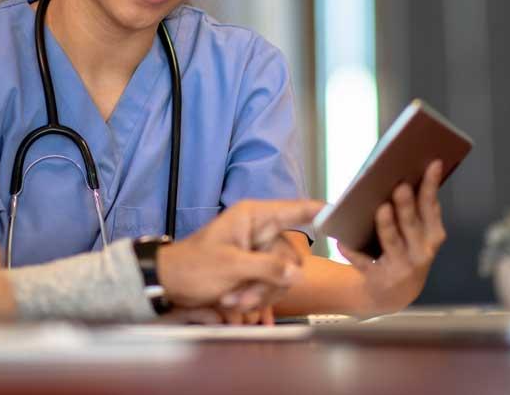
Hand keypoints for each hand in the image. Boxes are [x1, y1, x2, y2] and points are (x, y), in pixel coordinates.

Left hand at [156, 199, 322, 310]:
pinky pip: (271, 286)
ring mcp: (257, 251)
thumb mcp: (231, 266)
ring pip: (282, 277)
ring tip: (232, 298)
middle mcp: (259, 230)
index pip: (294, 209)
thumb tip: (296, 273)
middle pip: (290, 257)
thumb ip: (267, 268)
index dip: (317, 210)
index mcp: (253, 217)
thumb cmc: (192, 266)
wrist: (169, 284)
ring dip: (259, 294)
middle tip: (243, 293)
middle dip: (270, 281)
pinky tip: (233, 301)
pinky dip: (254, 298)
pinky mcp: (253, 270)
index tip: (340, 210)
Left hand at [339, 159, 446, 313]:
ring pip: (393, 243)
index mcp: (431, 235)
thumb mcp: (412, 233)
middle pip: (413, 224)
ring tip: (381, 209)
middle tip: (401, 186)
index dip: (431, 186)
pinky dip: (353, 253)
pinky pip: (364, 263)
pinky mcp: (380, 278)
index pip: (431, 207)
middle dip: (407, 206)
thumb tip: (399, 173)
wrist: (393, 295)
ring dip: (388, 226)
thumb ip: (410, 208)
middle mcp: (421, 251)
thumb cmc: (401, 251)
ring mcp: (402, 266)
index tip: (432, 163)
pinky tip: (343, 243)